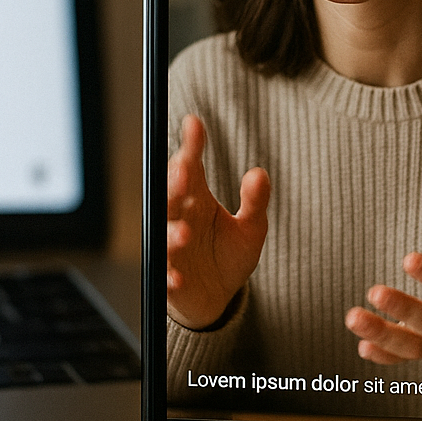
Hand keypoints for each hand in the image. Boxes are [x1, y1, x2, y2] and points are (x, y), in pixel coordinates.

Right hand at [167, 115, 269, 329]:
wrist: (218, 295)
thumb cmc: (229, 254)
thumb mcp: (252, 228)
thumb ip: (255, 201)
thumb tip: (259, 173)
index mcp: (196, 198)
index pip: (190, 166)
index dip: (191, 145)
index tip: (195, 125)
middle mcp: (179, 217)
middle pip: (169, 195)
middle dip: (174, 184)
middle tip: (185, 174)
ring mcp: (172, 247)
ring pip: (162, 234)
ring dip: (170, 234)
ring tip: (185, 234)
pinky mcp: (169, 276)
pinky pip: (164, 274)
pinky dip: (169, 276)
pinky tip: (178, 277)